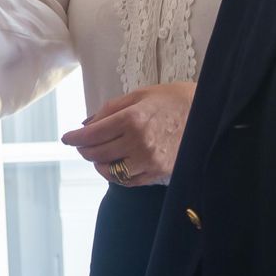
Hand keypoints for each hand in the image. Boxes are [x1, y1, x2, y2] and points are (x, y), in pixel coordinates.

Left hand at [62, 81, 195, 186]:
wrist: (208, 114)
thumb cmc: (172, 100)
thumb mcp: (139, 95)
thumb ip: (110, 110)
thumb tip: (86, 124)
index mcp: (132, 119)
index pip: (91, 135)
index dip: (74, 138)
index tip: (66, 138)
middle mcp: (138, 143)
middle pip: (97, 154)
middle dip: (84, 149)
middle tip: (81, 144)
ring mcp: (149, 161)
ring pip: (110, 171)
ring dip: (98, 164)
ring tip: (97, 155)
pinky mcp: (159, 173)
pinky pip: (128, 180)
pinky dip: (116, 174)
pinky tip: (115, 165)